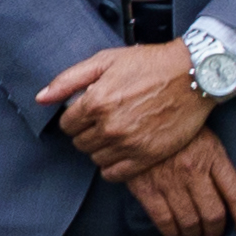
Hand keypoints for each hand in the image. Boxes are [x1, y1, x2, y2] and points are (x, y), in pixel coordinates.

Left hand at [39, 40, 218, 184]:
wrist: (194, 75)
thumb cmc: (149, 64)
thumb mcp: (105, 61)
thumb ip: (68, 80)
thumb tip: (41, 98)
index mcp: (95, 102)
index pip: (67, 125)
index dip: (75, 118)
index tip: (87, 113)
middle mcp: (109, 126)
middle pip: (80, 143)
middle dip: (86, 133)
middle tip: (103, 122)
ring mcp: (129, 144)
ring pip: (96, 158)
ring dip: (101, 148)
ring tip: (115, 134)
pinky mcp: (148, 156)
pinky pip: (115, 174)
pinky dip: (113, 166)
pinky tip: (121, 152)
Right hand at [121, 126, 235, 235]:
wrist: (136, 120)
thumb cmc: (176, 131)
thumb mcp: (205, 139)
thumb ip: (218, 165)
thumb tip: (230, 199)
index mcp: (212, 156)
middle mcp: (193, 170)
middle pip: (213, 214)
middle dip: (215, 231)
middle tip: (212, 233)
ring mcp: (169, 180)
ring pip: (189, 221)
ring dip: (194, 233)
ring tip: (194, 233)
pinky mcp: (146, 187)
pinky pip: (163, 219)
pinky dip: (171, 232)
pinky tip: (174, 233)